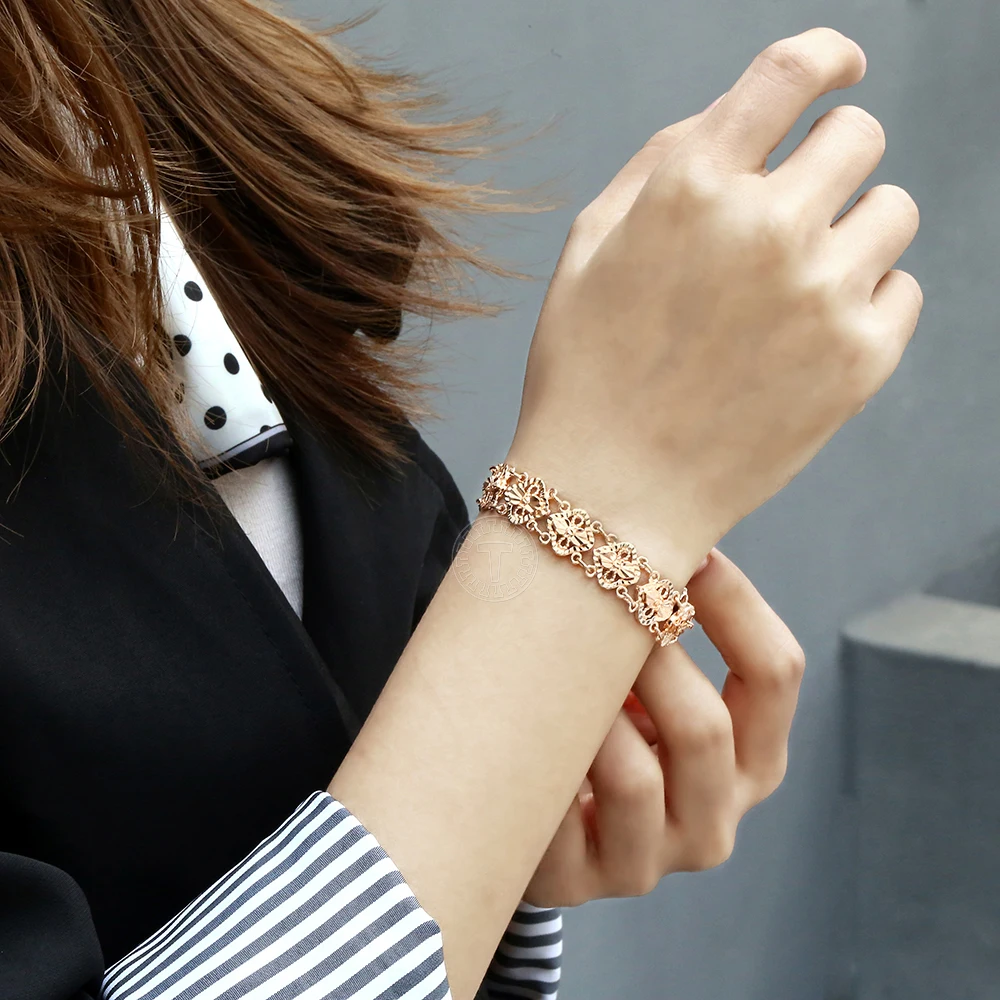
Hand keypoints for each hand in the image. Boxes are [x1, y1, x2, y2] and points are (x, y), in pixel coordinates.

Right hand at [508, 27, 921, 580]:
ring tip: (796, 284)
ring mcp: (821, 295)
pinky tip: (809, 336)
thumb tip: (741, 116)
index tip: (840, 68)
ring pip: (895, 208)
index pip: (792, 71)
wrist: (609, 496)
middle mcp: (766, 227)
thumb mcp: (588, 248)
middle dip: (826, 161)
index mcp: (691, 187)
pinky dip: (866, 299)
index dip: (827, 57)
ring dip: (851, 230)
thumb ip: (664, 164)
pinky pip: (904, 288)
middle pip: (858, 135)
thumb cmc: (586, 372)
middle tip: (790, 211)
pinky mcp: (859, 361)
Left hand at [524, 550, 804, 905]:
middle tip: (599, 605)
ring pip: (636, 776)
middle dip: (649, 654)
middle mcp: (713, 822)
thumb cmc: (599, 721)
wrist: (528, 809)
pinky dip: (542, 757)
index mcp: (752, 764)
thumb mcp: (648, 681)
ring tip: (556, 675)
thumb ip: (668, 623)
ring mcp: (647, 864)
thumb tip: (668, 521)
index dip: (733, 602)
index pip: (775, 674)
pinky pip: (562, 812)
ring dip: (590, 711)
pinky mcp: (578, 884)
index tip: (688, 549)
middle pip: (706, 727)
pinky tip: (521, 730)